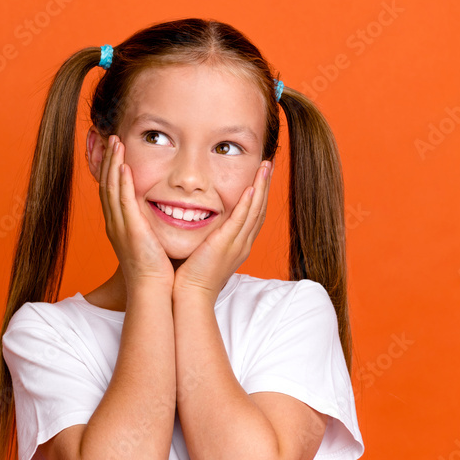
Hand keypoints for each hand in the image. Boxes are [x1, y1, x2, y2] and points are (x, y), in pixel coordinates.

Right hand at [98, 135, 175, 290]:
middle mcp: (114, 223)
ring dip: (112, 163)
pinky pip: (121, 199)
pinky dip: (121, 180)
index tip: (115, 152)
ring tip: (115, 142)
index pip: (111, 191)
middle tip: (111, 139)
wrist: (153, 288)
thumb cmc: (156, 270)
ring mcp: (119, 225)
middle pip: (106, 184)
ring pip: (111, 188)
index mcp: (119, 226)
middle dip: (108, 161)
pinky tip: (123, 164)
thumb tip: (167, 213)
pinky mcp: (129, 228)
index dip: (111, 170)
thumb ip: (153, 225)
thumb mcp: (151, 242)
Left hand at [173, 160, 272, 300]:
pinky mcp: (226, 245)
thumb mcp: (204, 252)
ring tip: (265, 167)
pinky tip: (251, 188)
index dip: (259, 194)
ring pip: (254, 211)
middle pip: (259, 209)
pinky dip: (247, 204)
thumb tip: (198, 223)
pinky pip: (240, 221)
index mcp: (238, 245)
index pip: (253, 215)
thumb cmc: (191, 277)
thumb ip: (207, 237)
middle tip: (268, 164)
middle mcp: (242, 244)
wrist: (190, 295)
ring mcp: (236, 245)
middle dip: (264, 185)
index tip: (260, 175)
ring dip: (260, 187)